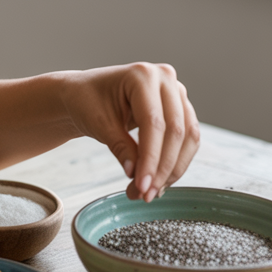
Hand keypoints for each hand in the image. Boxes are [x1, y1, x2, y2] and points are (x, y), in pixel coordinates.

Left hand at [59, 63, 200, 201]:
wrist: (84, 94)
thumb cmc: (86, 101)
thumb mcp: (99, 124)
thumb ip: (121, 147)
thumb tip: (138, 175)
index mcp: (142, 76)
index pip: (154, 124)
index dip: (151, 159)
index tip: (142, 186)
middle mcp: (165, 79)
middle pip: (176, 131)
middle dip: (162, 168)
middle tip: (146, 195)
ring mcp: (176, 91)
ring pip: (188, 137)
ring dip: (172, 169)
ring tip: (150, 192)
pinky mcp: (180, 107)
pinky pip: (187, 138)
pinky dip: (175, 162)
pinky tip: (158, 181)